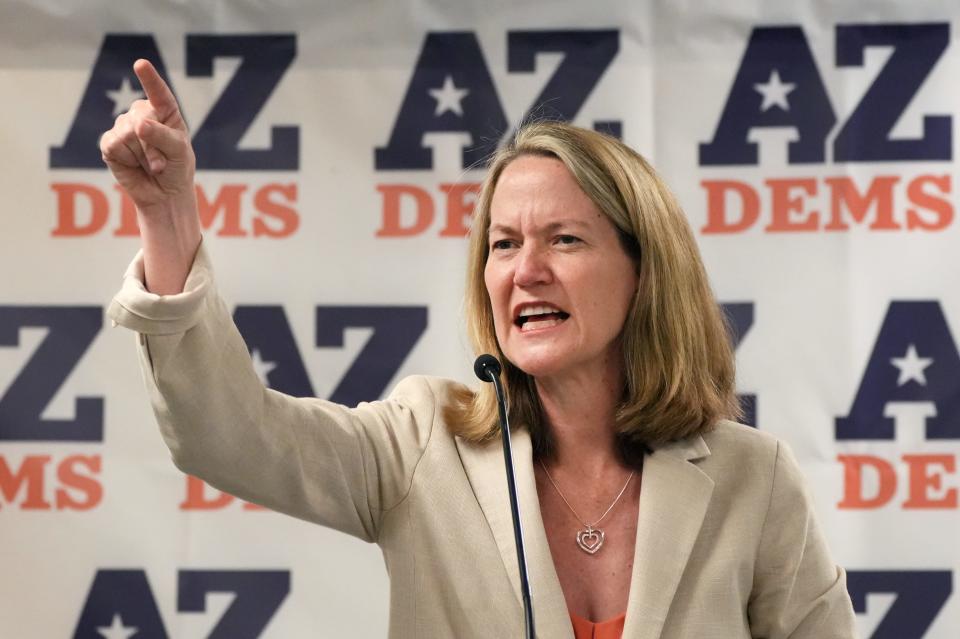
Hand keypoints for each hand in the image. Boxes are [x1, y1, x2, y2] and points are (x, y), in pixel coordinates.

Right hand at [99, 59, 194, 214]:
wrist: (164, 195)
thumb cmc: (177, 169)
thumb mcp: (180, 152)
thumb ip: (162, 136)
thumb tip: (137, 125)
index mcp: (165, 112)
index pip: (158, 93)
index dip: (149, 79)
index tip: (140, 64)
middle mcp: (142, 115)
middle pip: (140, 118)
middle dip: (153, 145)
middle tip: (161, 163)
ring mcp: (124, 127)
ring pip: (127, 133)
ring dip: (142, 155)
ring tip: (150, 165)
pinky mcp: (110, 143)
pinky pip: (113, 144)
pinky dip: (126, 159)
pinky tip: (132, 165)